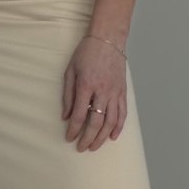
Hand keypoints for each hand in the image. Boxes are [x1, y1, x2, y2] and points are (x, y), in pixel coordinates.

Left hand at [61, 35, 126, 150]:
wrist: (108, 40)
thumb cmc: (86, 53)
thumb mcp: (70, 71)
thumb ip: (68, 95)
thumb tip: (66, 116)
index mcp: (86, 85)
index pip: (80, 114)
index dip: (74, 129)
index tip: (69, 138)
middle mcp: (102, 91)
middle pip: (96, 121)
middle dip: (88, 138)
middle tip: (81, 148)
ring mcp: (115, 92)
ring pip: (111, 121)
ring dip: (102, 136)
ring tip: (95, 146)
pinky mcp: (123, 92)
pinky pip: (122, 113)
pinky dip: (118, 127)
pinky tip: (113, 136)